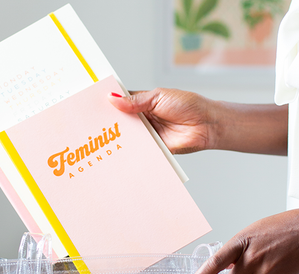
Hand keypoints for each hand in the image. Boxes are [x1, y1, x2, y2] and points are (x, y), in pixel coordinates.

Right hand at [109, 89, 288, 155]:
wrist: (205, 125)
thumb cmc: (187, 105)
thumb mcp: (158, 97)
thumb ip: (136, 101)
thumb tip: (113, 100)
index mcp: (143, 103)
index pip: (121, 103)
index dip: (109, 104)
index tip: (93, 106)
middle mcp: (144, 119)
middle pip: (122, 122)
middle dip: (110, 124)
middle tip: (93, 126)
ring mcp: (148, 135)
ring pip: (128, 137)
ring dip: (118, 138)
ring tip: (101, 139)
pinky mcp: (153, 149)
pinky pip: (139, 150)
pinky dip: (130, 151)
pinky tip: (118, 151)